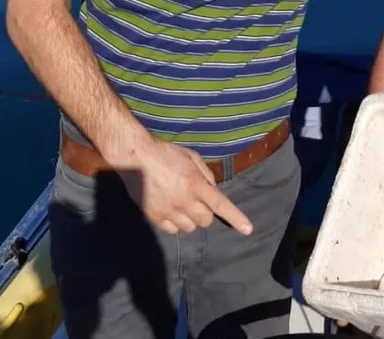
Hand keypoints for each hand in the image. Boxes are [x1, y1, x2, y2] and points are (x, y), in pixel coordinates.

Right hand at [110, 137, 252, 235]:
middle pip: (205, 220)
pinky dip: (175, 223)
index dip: (236, 218)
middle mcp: (184, 201)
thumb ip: (206, 175)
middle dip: (205, 212)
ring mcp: (168, 211)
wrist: (136, 157)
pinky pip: (173, 231)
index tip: (248, 230)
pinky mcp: (154, 217)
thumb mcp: (192, 157)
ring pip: (190, 228)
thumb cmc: (167, 153)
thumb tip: (213, 191)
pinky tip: (170, 209)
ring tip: (181, 204)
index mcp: (196, 184)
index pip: (220, 205)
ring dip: (190, 219)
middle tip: (196, 200)